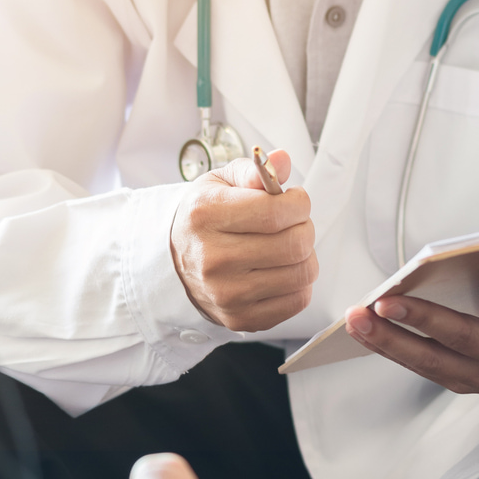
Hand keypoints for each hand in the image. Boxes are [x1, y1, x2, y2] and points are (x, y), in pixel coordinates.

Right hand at [170, 149, 317, 330]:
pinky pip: (297, 301)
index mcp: (206, 216)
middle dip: (305, 228)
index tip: (295, 201)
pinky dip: (299, 284)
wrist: (172, 264)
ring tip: (288, 247)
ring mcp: (227, 293)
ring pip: (302, 274)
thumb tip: (283, 161)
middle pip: (295, 244)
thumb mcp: (218, 184)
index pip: (276, 212)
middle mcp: (213, 258)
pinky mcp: (240, 318)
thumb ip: (253, 171)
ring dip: (305, 256)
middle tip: (294, 224)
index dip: (299, 203)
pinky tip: (281, 271)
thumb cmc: (202, 220)